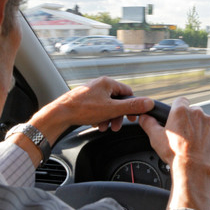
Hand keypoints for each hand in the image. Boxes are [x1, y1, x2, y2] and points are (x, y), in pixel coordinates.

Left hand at [28, 76, 153, 143]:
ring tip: (103, 127)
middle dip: (117, 115)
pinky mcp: (84, 100)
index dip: (132, 106)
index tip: (132, 117)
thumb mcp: (112, 109)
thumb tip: (149, 103)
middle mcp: (99, 85)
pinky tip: (95, 124)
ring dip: (108, 118)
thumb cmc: (83, 109)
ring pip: (106, 106)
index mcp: (108, 83)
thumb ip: (132, 106)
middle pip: (117, 101)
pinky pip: (97, 108)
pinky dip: (98, 117)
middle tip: (116, 126)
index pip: (128, 92)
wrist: (60, 114)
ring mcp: (91, 92)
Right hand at [139, 97, 209, 209]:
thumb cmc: (175, 153)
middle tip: (185, 135)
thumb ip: (148, 123)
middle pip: (193, 112)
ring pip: (204, 121)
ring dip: (201, 128)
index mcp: (181, 111)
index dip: (178, 110)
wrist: (194, 167)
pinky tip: (204, 145)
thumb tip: (144, 117)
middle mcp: (197, 112)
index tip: (178, 119)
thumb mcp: (156, 138)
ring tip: (195, 142)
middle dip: (190, 121)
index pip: (180, 101)